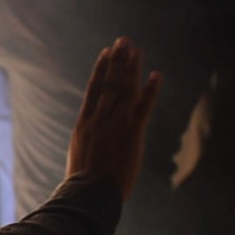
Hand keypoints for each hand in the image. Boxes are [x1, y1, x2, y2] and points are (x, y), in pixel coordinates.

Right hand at [64, 38, 161, 199]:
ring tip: (135, 49)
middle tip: (123, 41)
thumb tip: (88, 141)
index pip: (94, 90)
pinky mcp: (131, 134)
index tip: (107, 53)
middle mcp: (99, 119)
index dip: (101, 70)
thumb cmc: (82, 184)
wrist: (88, 194)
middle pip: (110, 84)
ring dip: (131, 68)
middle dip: (117, 61)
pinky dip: (149, 90)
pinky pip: (143, 107)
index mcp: (84, 124)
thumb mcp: (79, 158)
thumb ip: (87, 143)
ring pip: (124, 90)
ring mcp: (115, 125)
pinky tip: (155, 75)